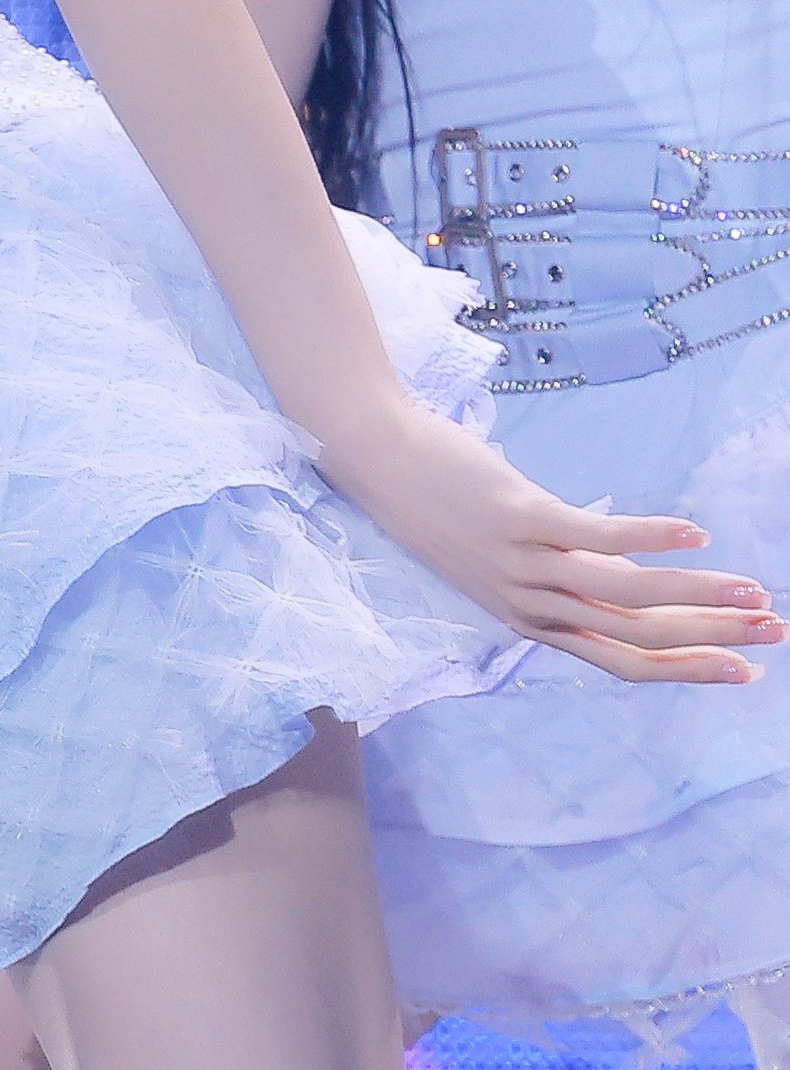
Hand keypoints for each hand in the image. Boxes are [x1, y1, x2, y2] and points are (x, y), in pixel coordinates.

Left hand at [318, 398, 777, 682]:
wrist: (373, 454)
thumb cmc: (438, 497)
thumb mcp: (502, 554)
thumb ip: (559, 571)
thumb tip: (618, 567)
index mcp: (529, 620)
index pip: (622, 663)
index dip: (685, 669)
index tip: (741, 670)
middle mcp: (530, 604)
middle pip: (638, 639)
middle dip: (712, 639)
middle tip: (772, 632)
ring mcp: (525, 563)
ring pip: (628, 596)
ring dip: (699, 595)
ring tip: (753, 590)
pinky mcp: (520, 517)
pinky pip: (599, 536)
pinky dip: (652, 537)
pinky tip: (694, 532)